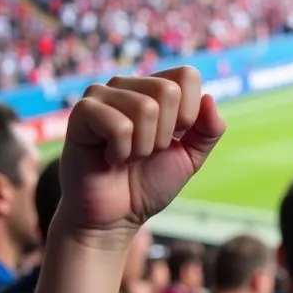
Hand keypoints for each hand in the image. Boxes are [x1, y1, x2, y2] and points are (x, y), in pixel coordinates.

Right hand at [57, 67, 224, 245]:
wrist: (116, 216)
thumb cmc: (149, 184)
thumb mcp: (191, 157)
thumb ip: (208, 130)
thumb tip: (210, 98)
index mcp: (154, 90)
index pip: (187, 76)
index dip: (190, 114)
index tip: (174, 138)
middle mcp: (127, 85)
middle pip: (168, 91)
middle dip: (166, 135)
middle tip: (147, 152)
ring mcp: (101, 95)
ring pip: (145, 108)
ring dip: (144, 147)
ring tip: (128, 156)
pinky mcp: (82, 112)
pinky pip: (119, 124)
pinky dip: (122, 151)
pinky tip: (110, 158)